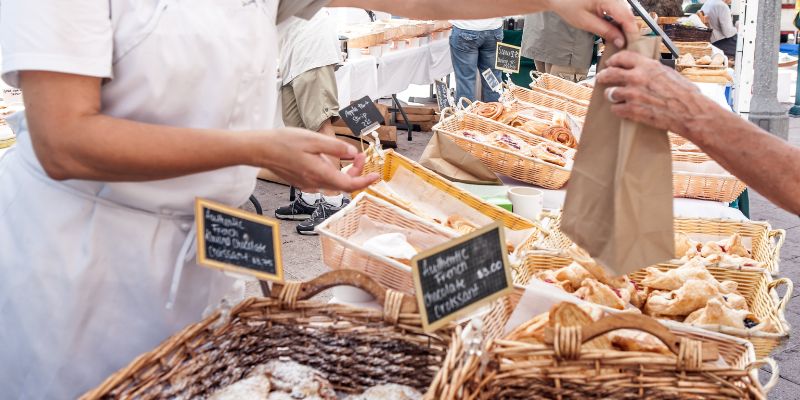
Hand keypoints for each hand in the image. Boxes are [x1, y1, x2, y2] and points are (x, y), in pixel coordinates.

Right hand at [257, 128, 378, 192]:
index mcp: (320, 174)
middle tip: (358, 155)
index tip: (376, 176)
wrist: (260, 150)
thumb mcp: (314, 139)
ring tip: (343, 153)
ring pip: (333, 182)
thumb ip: (335, 147)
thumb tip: (352, 153)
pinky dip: (330, 171)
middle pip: (343, 184)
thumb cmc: (284, 142)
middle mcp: (315, 183)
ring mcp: (307, 184)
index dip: (365, 182)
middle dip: (355, 171)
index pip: (349, 185)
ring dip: (343, 171)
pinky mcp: (302, 182)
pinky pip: (322, 179)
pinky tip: (324, 157)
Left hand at [550, 0, 638, 47]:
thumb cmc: (568, 5)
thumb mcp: (586, 22)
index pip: (627, 17)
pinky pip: (620, 8)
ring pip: (626, 11)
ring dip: (625, 25)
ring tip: (621, 39)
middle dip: (629, 30)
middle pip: (629, 14)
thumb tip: (620, 41)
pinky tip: (615, 29)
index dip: (632, 32)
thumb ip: (605, 31)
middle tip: (627, 45)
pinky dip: (620, 19)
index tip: (632, 45)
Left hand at [594, 50, 721, 137]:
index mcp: (648, 66)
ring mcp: (633, 94)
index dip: (614, 60)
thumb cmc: (685, 93)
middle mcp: (638, 78)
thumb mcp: (668, 73)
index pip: (623, 57)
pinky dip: (617, 109)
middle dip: (603, 76)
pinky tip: (621, 109)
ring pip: (610, 93)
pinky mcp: (632, 110)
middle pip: (610, 73)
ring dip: (611, 95)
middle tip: (600, 78)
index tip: (610, 63)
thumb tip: (644, 68)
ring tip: (613, 96)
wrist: (690, 112)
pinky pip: (615, 109)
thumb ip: (652, 70)